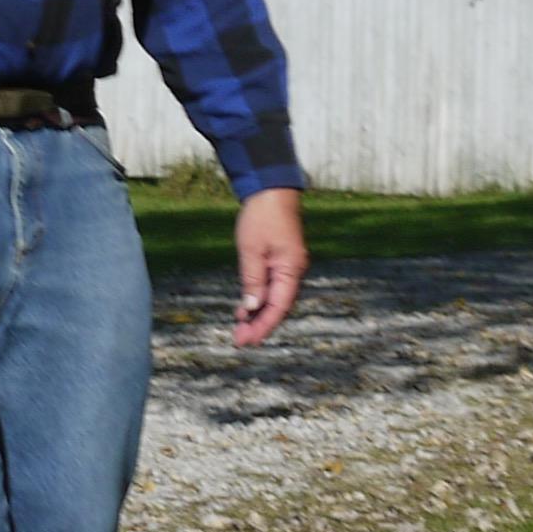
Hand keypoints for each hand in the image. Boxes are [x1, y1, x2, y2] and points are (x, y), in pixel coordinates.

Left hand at [233, 188, 305, 346]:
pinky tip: (245, 308)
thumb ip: (252, 280)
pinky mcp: (280, 261)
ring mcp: (288, 266)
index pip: (279, 306)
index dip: (264, 326)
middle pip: (279, 306)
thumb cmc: (262, 217)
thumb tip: (252, 308)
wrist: (271, 190)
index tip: (248, 341)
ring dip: (258, 313)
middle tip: (239, 340)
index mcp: (291, 269)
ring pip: (275, 298)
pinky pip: (271, 286)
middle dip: (260, 324)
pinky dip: (258, 298)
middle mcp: (294, 270)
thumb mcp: (251, 250)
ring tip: (239, 328)